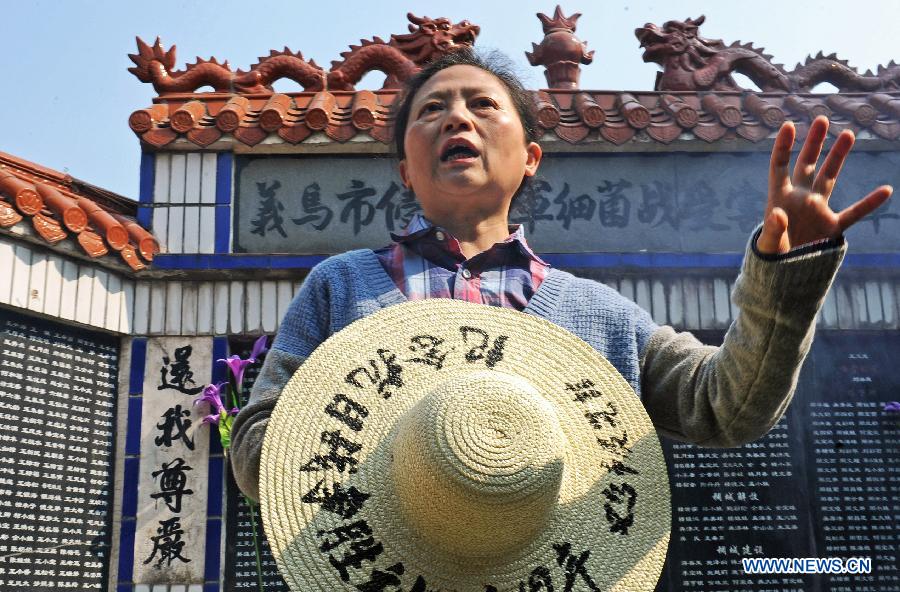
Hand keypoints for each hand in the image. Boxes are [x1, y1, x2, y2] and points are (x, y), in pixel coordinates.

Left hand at [757, 116, 892, 254]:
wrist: (784, 277)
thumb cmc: (770, 259)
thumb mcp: (768, 246)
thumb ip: (772, 230)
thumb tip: (778, 214)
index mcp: (779, 199)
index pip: (780, 167)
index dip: (783, 146)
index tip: (789, 125)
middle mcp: (799, 198)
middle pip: (807, 164)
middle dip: (814, 143)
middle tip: (822, 119)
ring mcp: (817, 210)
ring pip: (829, 177)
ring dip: (838, 157)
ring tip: (848, 133)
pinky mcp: (832, 227)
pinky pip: (854, 212)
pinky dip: (869, 203)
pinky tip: (886, 190)